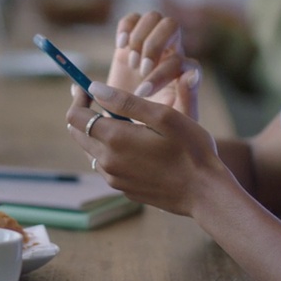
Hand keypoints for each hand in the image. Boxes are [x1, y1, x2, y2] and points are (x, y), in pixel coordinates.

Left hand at [65, 81, 225, 216]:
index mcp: (114, 140)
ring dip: (97, 133)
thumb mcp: (163, 116)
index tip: (85, 87)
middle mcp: (108, 162)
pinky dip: (110, 150)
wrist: (205, 193)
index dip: (78, 98)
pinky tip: (132, 144)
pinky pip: (107, 165)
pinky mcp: (125, 189)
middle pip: (78, 134)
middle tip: (99, 98)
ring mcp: (115, 179)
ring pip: (91, 150)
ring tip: (119, 120)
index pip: (75, 116)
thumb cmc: (191, 150)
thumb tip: (94, 88)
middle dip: (84, 113)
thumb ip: (125, 102)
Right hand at [109, 11, 201, 119]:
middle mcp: (171, 52)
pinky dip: (125, 27)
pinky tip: (120, 46)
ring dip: (140, 37)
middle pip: (172, 26)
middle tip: (140, 69)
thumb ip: (188, 101)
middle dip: (154, 46)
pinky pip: (132, 19)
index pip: (184, 61)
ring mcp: (150, 43)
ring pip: (154, 18)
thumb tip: (190, 75)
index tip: (142, 92)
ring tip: (131, 62)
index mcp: (184, 73)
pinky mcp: (131, 41)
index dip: (163, 74)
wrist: (130, 122)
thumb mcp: (175, 121)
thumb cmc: (157, 125)